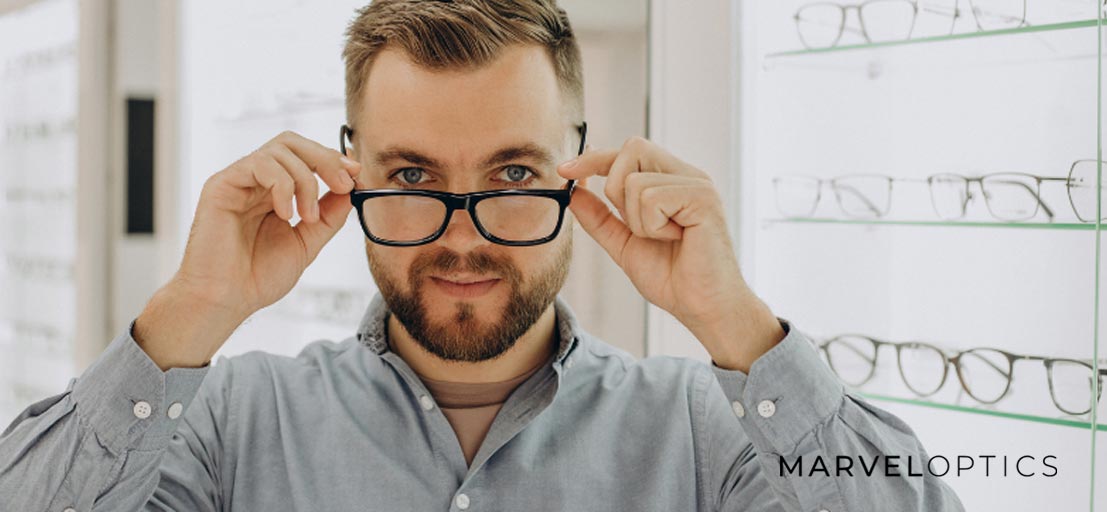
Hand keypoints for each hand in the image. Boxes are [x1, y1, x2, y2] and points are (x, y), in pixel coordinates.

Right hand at [135, 131, 359, 368]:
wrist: (226, 300)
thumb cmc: (257, 277)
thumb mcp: (307, 242)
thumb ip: (329, 215)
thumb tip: (351, 187)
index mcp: (275, 193)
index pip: (305, 157)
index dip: (333, 160)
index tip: (356, 175)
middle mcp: (256, 182)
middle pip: (293, 143)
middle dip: (326, 159)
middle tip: (344, 183)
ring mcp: (239, 181)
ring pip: (279, 150)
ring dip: (305, 181)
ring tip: (307, 217)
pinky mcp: (221, 185)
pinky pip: (259, 164)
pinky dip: (282, 185)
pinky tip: (285, 215)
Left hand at [557, 137, 782, 371]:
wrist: (701, 307)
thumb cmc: (673, 278)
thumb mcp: (624, 245)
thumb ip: (600, 218)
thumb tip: (575, 192)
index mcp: (670, 182)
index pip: (629, 151)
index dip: (594, 157)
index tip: (565, 170)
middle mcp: (686, 176)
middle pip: (632, 149)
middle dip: (617, 190)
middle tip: (636, 226)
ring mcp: (697, 184)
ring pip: (636, 181)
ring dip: (637, 220)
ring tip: (663, 238)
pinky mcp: (703, 197)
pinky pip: (652, 198)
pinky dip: (652, 226)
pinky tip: (675, 239)